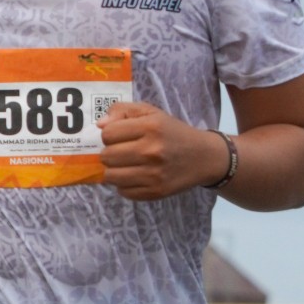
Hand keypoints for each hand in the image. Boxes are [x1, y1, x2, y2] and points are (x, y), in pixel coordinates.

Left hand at [99, 103, 226, 199]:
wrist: (203, 157)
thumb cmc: (172, 132)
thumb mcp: (151, 113)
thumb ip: (122, 111)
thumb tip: (100, 125)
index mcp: (150, 127)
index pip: (107, 134)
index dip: (110, 135)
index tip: (120, 136)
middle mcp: (152, 151)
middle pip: (106, 156)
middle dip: (110, 153)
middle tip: (122, 152)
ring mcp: (153, 175)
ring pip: (111, 176)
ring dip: (114, 171)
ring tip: (126, 165)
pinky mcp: (155, 192)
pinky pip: (123, 192)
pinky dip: (124, 185)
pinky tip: (136, 176)